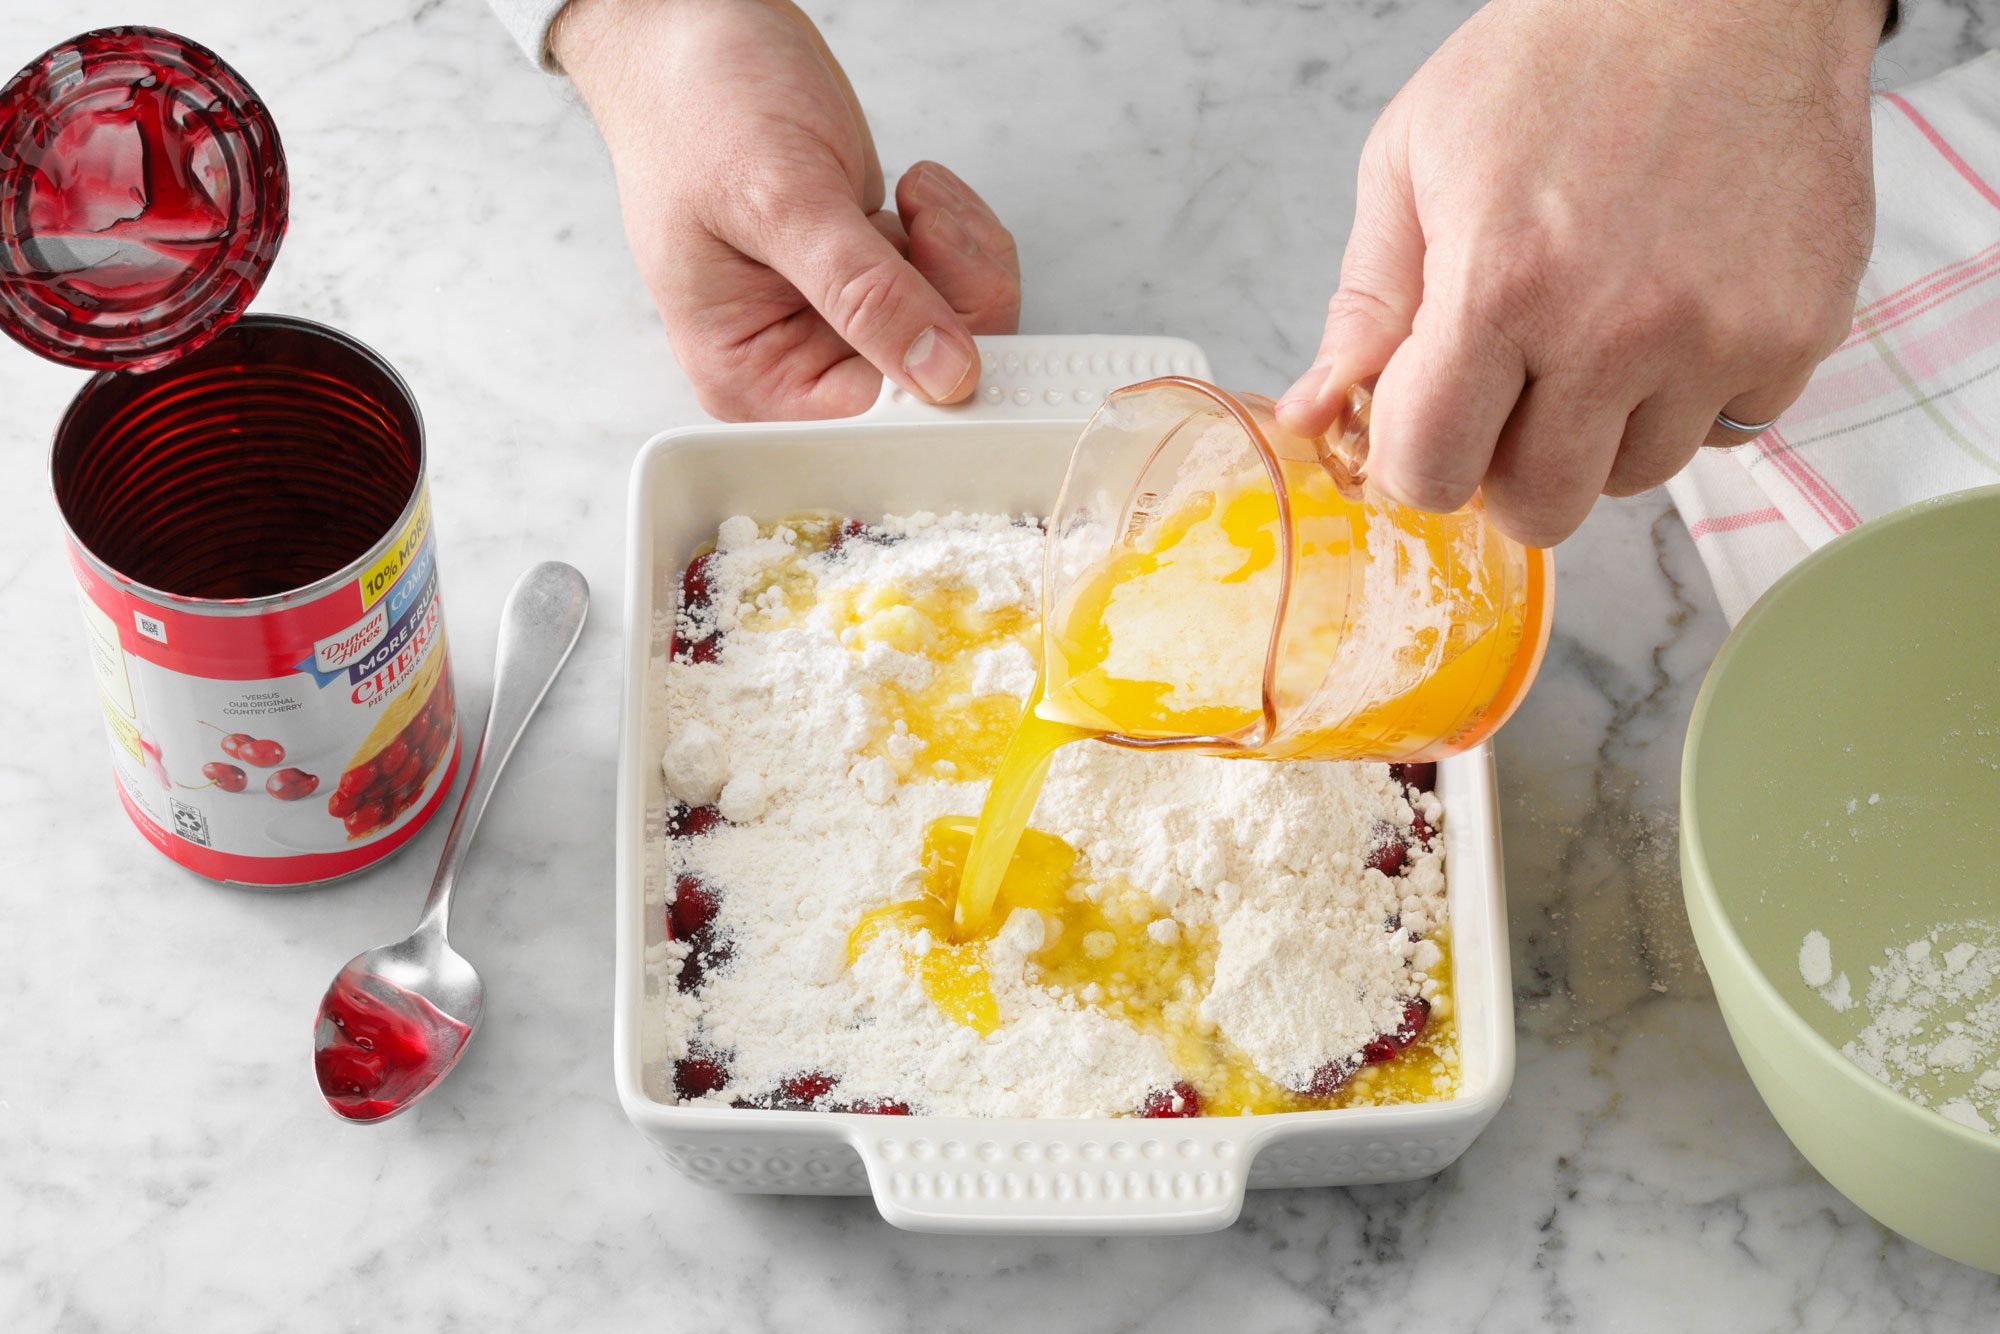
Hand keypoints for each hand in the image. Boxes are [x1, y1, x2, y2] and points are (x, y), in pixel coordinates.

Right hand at [554, 0, 1019, 418]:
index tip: (956, 323)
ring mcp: (846, 318)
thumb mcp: (781, 200)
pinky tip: (915, 195)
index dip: (931, 384)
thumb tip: (940, 374)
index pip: (869, 422)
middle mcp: (801, 361)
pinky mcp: (881, 277)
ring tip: (916, 198)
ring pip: (963, 332)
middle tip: (929, 225)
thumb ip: (862, 292)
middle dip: (957, 299)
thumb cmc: (697, 110)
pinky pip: (961, 286)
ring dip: (963, 258)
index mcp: (752, 376)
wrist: (694, 34)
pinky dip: (959, 234)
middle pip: (932, 384)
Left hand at [1275, 0, 1884, 545]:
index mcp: (1501, 283)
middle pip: (1539, 508)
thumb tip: (1317, 416)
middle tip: (1511, 393)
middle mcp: (1616, 326)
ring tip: (1598, 330)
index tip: (1429, 423)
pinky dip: (1692, 399)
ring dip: (1602, 434)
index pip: (1431, 471)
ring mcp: (1719, 336)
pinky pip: (1725, 433)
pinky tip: (1675, 310)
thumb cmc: (1558, 60)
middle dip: (1506, 470)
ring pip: (1633, 479)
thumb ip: (1367, 304)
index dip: (1417, 461)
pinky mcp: (1799, 332)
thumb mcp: (1414, 157)